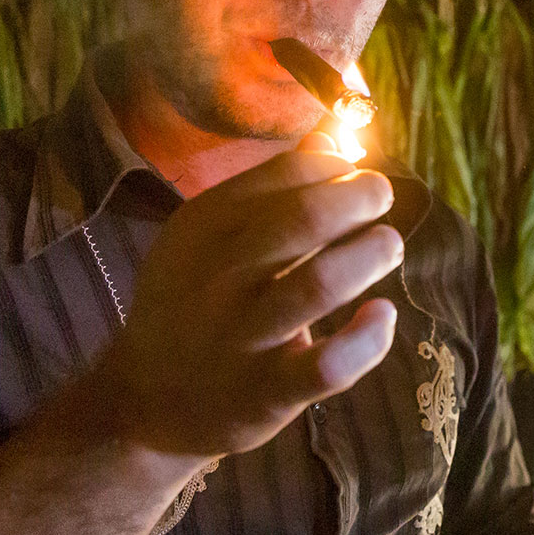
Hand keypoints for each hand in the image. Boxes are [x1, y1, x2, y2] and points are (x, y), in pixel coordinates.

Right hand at [84, 133, 402, 461]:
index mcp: (204, 226)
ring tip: (388, 245)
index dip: (333, 165)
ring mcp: (241, 337)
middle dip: (360, 197)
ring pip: (320, 284)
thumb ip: (271, 189)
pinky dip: (368, 338)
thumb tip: (333, 133)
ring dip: (369, 255)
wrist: (145, 401)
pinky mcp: (266, 392)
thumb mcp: (212, 238)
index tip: (351, 173)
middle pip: (304, 218)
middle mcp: (218, 277)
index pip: (283, 174)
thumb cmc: (195, 303)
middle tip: (380, 198)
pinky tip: (382, 316)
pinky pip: (328, 365)